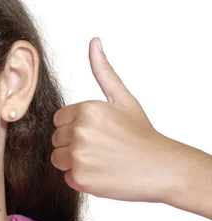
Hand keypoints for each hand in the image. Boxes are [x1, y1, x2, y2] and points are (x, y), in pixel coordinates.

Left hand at [50, 37, 173, 202]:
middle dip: (74, 144)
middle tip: (103, 148)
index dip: (75, 127)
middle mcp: (79, 131)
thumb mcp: (122, 98)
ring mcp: (78, 155)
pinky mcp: (79, 178)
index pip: (59, 120)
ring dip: (74, 162)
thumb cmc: (141, 133)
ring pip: (58, 158)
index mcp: (86, 109)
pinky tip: (103, 174)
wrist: (162, 167)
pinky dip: (82, 179)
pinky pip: (67, 176)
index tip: (98, 133)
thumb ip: (103, 71)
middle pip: (57, 139)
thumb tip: (94, 41)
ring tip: (101, 160)